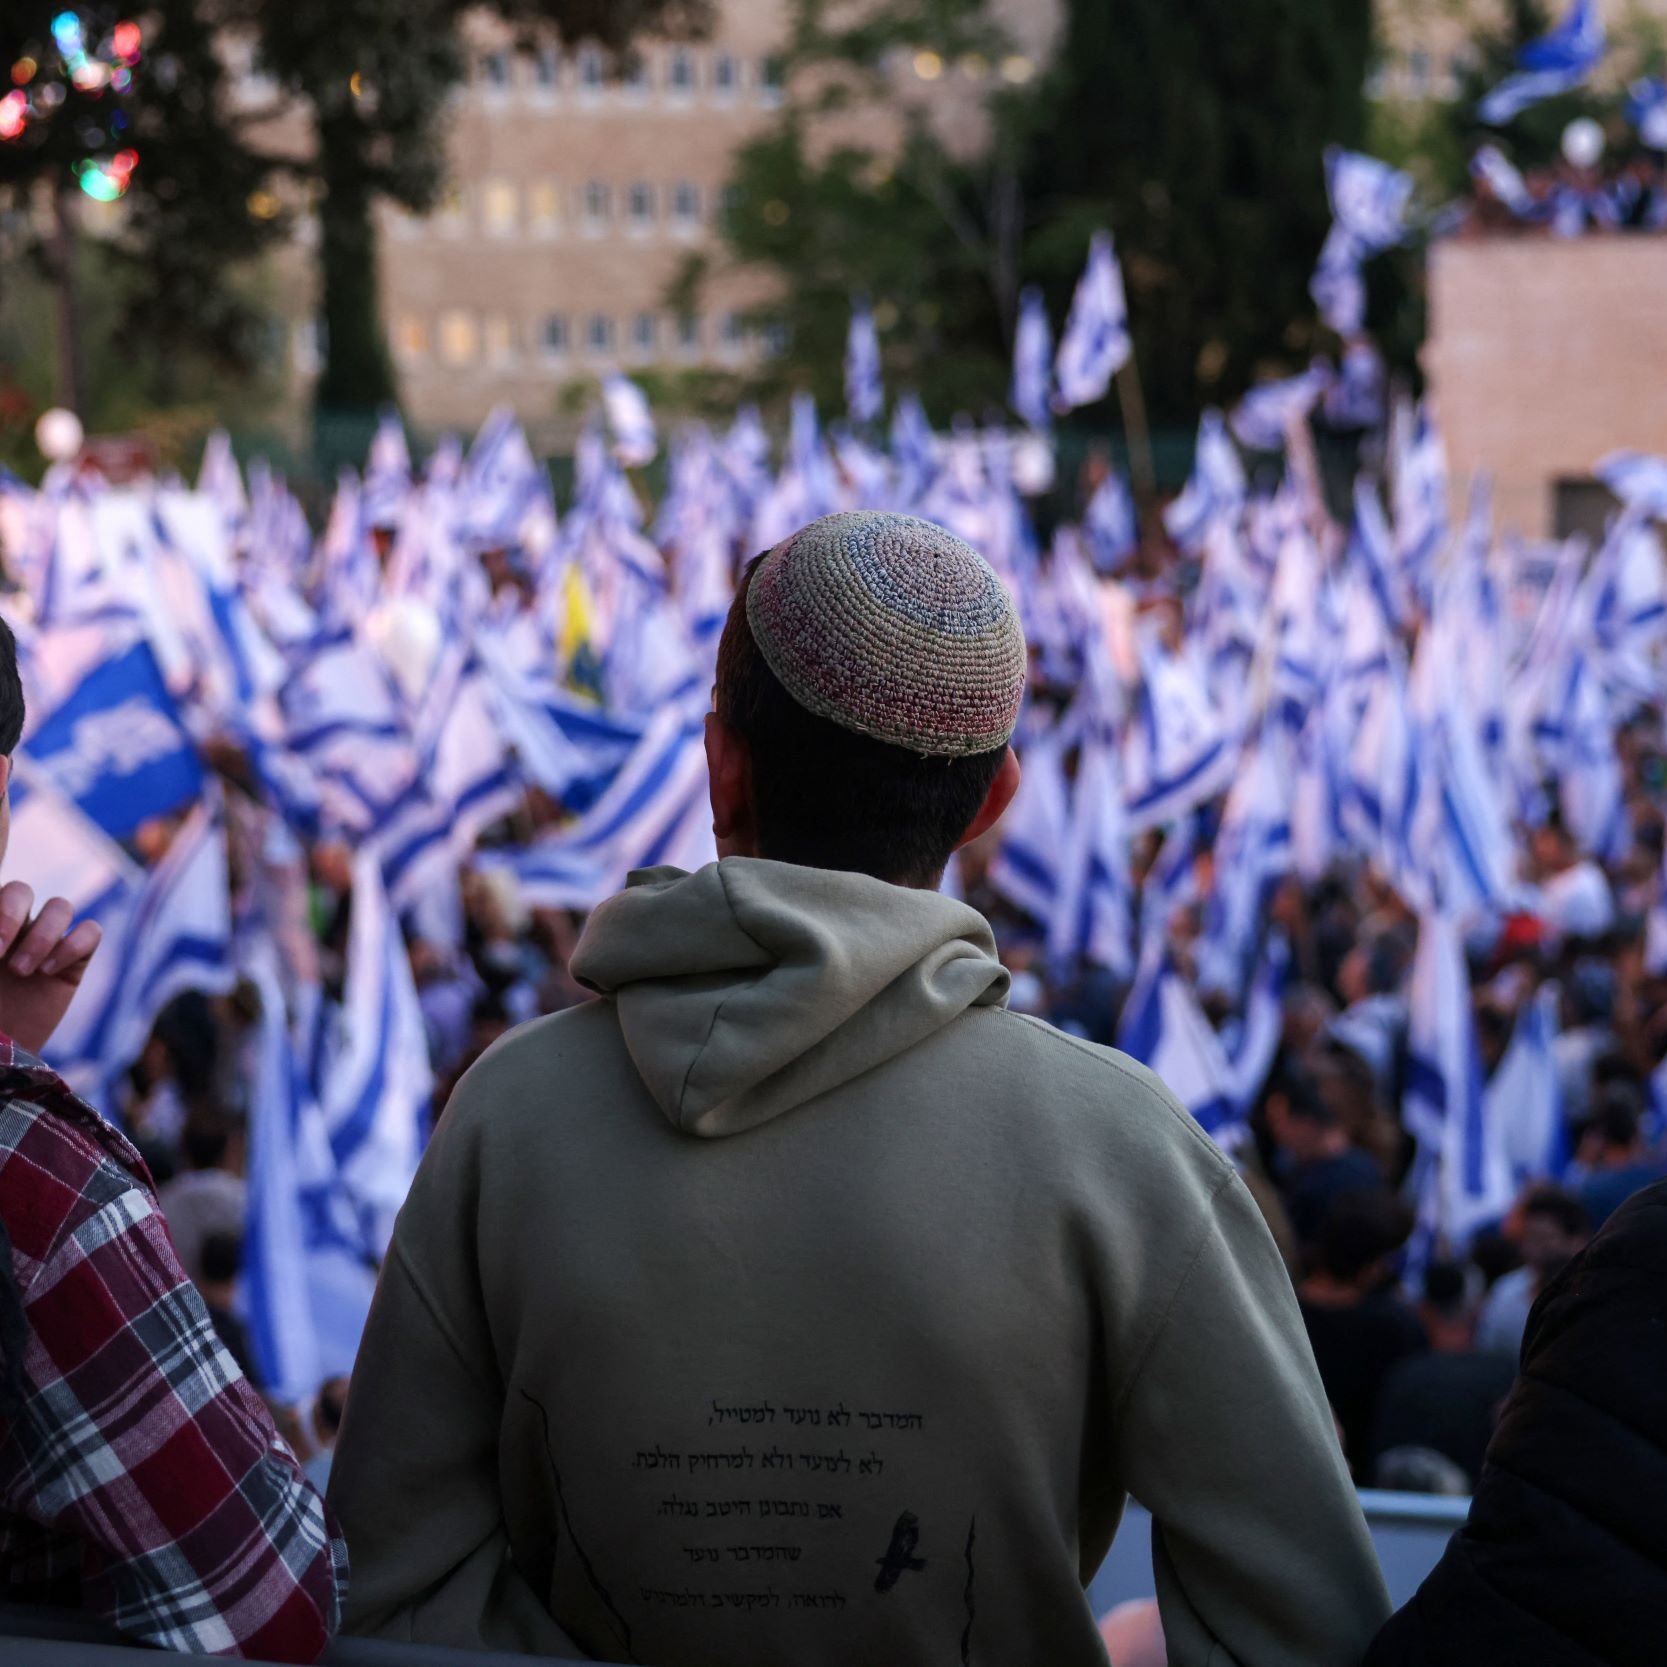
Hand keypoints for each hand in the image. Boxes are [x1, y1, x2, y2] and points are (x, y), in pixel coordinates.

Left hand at [0, 882, 103, 1055]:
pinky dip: (72, 946)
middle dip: (9, 913)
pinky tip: (49, 972)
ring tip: (23, 971)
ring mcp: (45, 945)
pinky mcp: (74, 964)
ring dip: (41, 935)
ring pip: (60, 907)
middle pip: (21, 890)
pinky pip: (90, 932)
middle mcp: (12, 928)